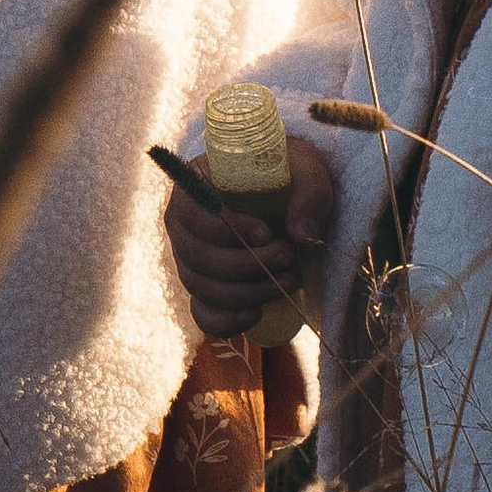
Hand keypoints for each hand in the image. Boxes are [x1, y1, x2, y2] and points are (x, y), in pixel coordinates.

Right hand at [165, 134, 336, 338]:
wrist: (288, 196)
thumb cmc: (289, 175)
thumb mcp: (306, 170)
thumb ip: (309, 195)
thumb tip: (301, 236)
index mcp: (194, 187)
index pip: (192, 214)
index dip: (226, 229)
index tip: (266, 233)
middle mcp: (183, 226)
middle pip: (199, 257)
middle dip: (247, 265)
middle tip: (287, 257)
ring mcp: (190, 261)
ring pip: (204, 288)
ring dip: (248, 292)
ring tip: (289, 281)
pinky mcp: (204, 288)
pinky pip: (204, 314)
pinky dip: (227, 321)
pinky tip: (256, 314)